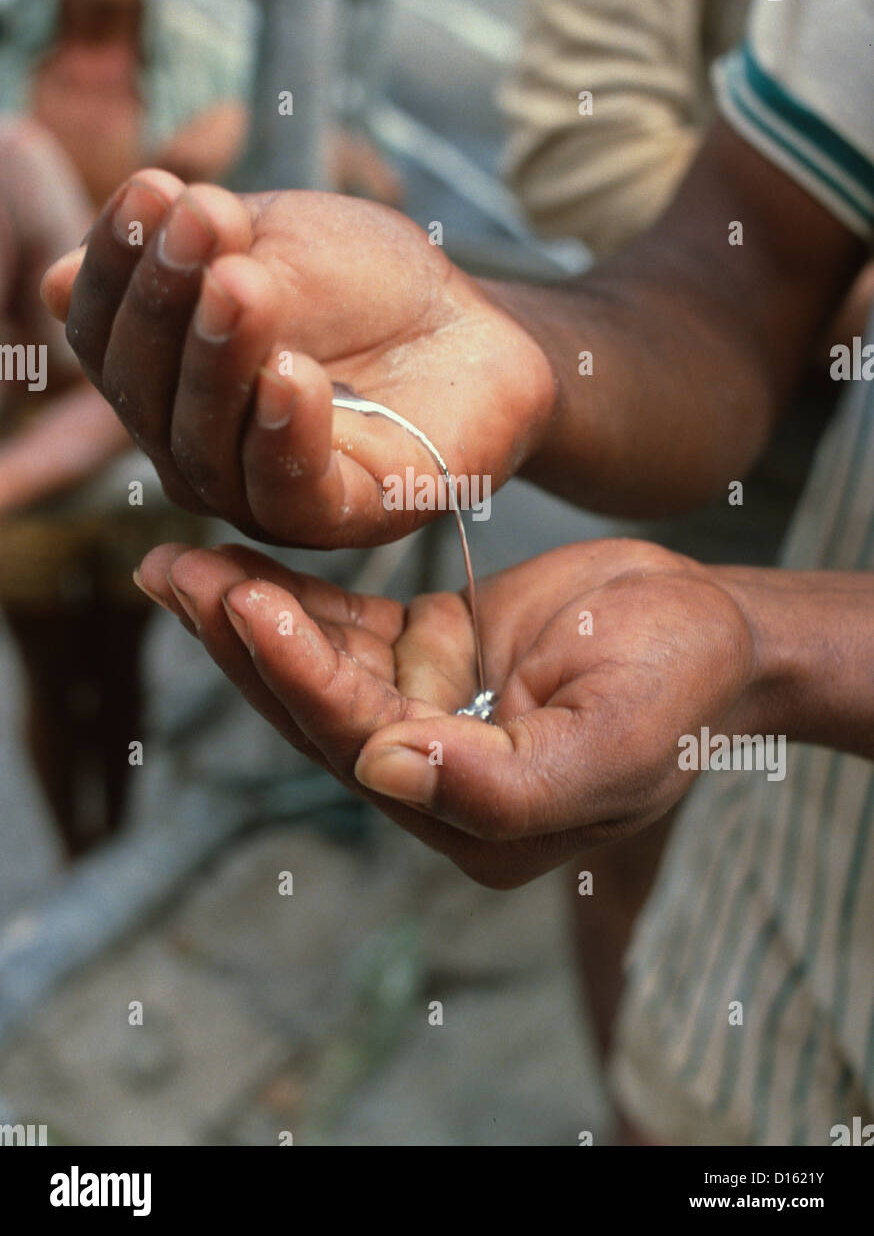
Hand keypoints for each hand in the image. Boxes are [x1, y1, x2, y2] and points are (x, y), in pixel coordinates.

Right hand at [41, 172, 553, 546]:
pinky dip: (284, 432)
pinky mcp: (340, 515)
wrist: (480, 325)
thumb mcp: (277, 244)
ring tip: (243, 284)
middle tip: (203, 221)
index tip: (155, 189)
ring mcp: (262, 490)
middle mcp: (198, 445)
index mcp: (167, 378)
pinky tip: (291, 373)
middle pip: (144, 392)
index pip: (106, 332)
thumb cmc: (369, 284)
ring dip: (219, 358)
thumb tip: (58, 279)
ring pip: (206, 445)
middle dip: (165, 300)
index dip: (118, 264)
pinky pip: (291, 489)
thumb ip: (189, 263)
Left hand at [134, 537, 759, 887]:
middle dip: (243, 646)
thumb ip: (506, 785)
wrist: (718, 630)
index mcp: (477, 820)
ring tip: (172, 565)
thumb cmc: (683, 687)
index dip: (301, 680)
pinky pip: (346, 628)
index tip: (246, 605)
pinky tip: (230, 565)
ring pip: (318, 666)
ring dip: (246, 617)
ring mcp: (427, 714)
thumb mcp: (617, 742)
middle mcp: (436, 778)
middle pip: (317, 710)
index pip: (364, 748)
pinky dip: (291, 598)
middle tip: (174, 576)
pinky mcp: (426, 659)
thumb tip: (382, 773)